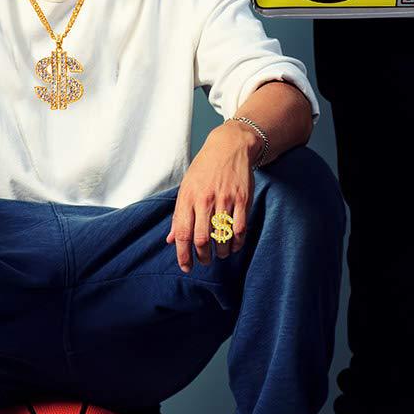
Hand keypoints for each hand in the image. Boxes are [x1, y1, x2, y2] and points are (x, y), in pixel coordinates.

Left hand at [167, 121, 257, 272]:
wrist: (229, 146)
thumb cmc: (205, 168)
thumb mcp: (186, 187)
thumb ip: (179, 215)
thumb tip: (170, 240)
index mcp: (188, 197)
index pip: (182, 233)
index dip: (183, 254)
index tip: (186, 266)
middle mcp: (205, 199)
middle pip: (201, 239)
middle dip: (202, 257)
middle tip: (205, 261)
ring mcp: (225, 199)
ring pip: (221, 236)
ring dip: (221, 252)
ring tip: (220, 253)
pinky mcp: (242, 199)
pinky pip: (240, 228)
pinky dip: (237, 242)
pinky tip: (234, 245)